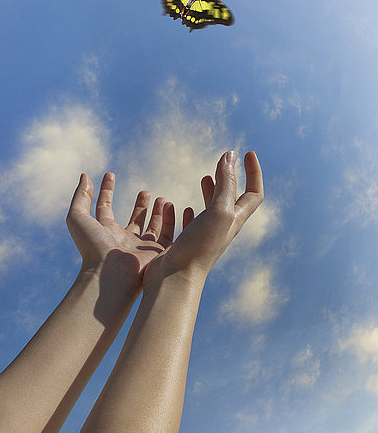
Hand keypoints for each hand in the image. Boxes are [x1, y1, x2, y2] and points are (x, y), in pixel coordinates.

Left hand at [66, 173, 174, 293]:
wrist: (111, 275)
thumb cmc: (93, 247)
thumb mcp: (78, 217)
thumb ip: (81, 196)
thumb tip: (85, 176)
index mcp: (104, 232)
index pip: (105, 208)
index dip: (106, 190)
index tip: (110, 174)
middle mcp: (123, 241)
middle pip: (133, 220)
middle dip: (140, 205)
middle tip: (145, 192)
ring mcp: (141, 248)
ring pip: (152, 228)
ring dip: (158, 212)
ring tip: (162, 199)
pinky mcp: (158, 254)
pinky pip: (170, 236)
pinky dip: (174, 221)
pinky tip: (176, 208)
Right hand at [142, 151, 263, 289]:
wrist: (177, 279)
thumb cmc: (201, 246)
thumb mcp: (218, 210)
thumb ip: (226, 182)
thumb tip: (231, 155)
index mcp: (235, 218)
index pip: (254, 192)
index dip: (254, 172)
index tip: (247, 153)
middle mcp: (223, 227)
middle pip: (233, 198)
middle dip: (231, 178)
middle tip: (224, 161)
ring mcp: (206, 235)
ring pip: (213, 208)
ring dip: (212, 190)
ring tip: (205, 177)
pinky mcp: (188, 242)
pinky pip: (193, 222)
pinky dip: (191, 210)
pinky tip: (184, 207)